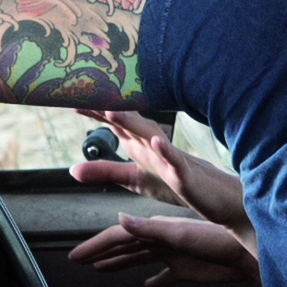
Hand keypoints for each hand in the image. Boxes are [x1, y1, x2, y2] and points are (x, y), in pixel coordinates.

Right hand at [71, 207, 254, 286]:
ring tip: (102, 270)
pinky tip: (148, 286)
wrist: (245, 255)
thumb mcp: (179, 235)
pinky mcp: (186, 270)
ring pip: (139, 259)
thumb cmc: (216, 241)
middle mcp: (160, 240)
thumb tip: (119, 220)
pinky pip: (165, 276)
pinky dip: (155, 280)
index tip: (76, 255)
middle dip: (100, 253)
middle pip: (123, 247)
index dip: (95, 245)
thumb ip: (149, 229)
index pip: (117, 237)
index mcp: (155, 230)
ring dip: (119, 263)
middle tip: (79, 261)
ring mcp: (172, 255)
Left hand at [80, 105, 243, 228]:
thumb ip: (105, 172)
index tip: (70, 93)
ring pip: (150, 137)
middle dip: (108, 106)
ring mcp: (171, 158)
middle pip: (128, 122)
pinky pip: (177, 161)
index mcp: (140, 144)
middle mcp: (154, 145)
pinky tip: (158, 142)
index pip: (113, 123)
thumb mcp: (134, 180)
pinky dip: (167, 151)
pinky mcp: (186, 175)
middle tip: (88, 89)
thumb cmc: (177, 183)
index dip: (93, 109)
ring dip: (133, 122)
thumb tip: (72, 170)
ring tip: (113, 111)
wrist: (215, 197)